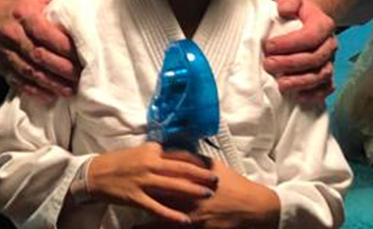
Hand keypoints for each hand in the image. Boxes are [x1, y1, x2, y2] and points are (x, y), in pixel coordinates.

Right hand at [0, 0, 79, 101]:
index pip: (46, 34)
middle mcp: (14, 36)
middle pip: (39, 56)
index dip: (64, 47)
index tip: (82, 55)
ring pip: (30, 72)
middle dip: (61, 69)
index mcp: (24, 17)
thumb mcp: (35, 0)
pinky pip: (19, 83)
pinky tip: (50, 95)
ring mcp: (6, 54)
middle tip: (81, 77)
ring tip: (70, 90)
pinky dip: (35, 91)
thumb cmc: (14, 11)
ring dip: (51, 83)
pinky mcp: (2, 69)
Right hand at [86, 143, 217, 224]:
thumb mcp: (141, 153)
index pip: (179, 154)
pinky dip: (171, 215)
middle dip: (201, 175)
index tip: (211, 164)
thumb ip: (160, 155)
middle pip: (180, 169)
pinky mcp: (135, 197)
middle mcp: (149, 163)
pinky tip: (184, 221)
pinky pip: (157, 208)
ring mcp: (142, 180)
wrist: (96, 174)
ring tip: (207, 196)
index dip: (197, 160)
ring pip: (172, 186)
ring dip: (191, 191)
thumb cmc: (120, 162)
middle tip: (217, 180)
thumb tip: (180, 158)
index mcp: (152, 150)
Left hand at [133, 162, 278, 228]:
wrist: (250, 206)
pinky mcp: (197, 227)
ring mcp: (192, 214)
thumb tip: (172, 151)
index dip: (147, 174)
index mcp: (191, 177)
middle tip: (122, 195)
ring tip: (129, 222)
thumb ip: (192, 158)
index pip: (164, 174)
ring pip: (164, 216)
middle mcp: (189, 195)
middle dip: (142, 195)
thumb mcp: (213, 165)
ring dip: (147, 217)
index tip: (130, 173)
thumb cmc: (232, 184)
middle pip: (160, 195)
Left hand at [263, 0, 337, 103]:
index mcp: (323, 24)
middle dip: (291, 64)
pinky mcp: (327, 75)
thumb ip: (288, 0)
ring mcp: (330, 60)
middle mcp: (330, 44)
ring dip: (301, 82)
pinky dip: (315, 95)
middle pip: (315, 58)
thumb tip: (285, 10)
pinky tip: (299, 97)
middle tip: (268, 65)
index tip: (269, 46)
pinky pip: (326, 88)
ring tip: (281, 85)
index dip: (289, 44)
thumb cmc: (297, 11)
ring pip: (321, 75)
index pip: (310, 36)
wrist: (307, 19)